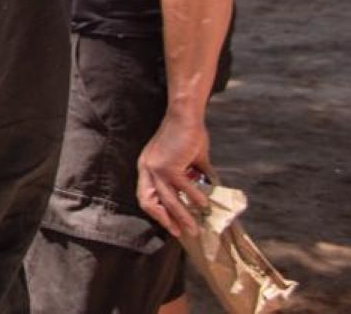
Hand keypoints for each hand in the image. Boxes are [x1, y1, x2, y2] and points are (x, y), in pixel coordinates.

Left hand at [136, 109, 212, 235]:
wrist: (184, 117)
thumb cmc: (186, 137)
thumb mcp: (185, 161)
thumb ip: (191, 178)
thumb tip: (205, 196)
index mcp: (147, 168)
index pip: (144, 196)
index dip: (156, 212)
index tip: (169, 224)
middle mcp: (147, 169)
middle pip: (150, 202)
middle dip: (165, 220)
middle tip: (180, 234)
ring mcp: (156, 168)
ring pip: (169, 200)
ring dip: (183, 217)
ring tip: (195, 229)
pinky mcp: (169, 166)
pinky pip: (184, 188)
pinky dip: (195, 199)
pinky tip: (205, 206)